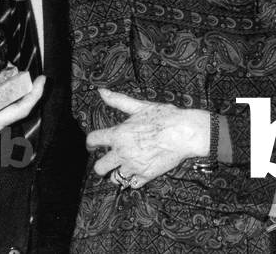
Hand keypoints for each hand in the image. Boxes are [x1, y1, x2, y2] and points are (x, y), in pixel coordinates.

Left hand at [86, 88, 208, 187]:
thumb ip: (118, 100)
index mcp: (118, 135)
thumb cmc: (164, 117)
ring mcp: (133, 166)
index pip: (93, 141)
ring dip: (119, 173)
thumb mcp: (140, 106)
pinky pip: (132, 184)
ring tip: (126, 166)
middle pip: (99, 167)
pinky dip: (134, 179)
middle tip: (109, 161)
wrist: (184, 133)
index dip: (91, 143)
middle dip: (101, 165)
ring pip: (116, 178)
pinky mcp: (145, 175)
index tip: (93, 145)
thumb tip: (101, 91)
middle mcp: (122, 153)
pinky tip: (139, 171)